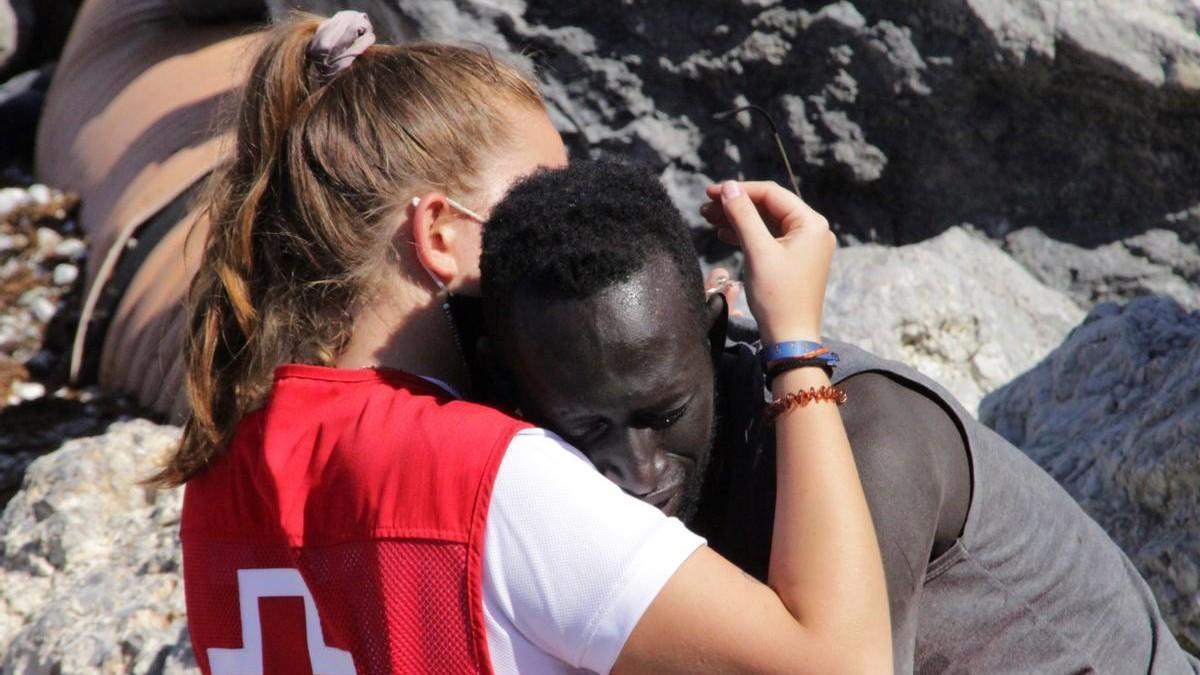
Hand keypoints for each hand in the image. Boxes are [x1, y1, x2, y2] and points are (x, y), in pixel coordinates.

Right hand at [699, 181, 834, 344]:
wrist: (790, 338)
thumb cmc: (777, 297)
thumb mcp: (758, 252)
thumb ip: (743, 215)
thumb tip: (728, 187)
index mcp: (811, 223)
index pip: (771, 194)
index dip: (739, 190)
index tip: (710, 192)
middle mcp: (813, 230)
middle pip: (768, 207)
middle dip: (736, 205)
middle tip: (706, 207)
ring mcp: (805, 246)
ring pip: (766, 223)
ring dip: (738, 219)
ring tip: (709, 218)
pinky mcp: (795, 259)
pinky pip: (769, 239)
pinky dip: (747, 235)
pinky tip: (724, 234)